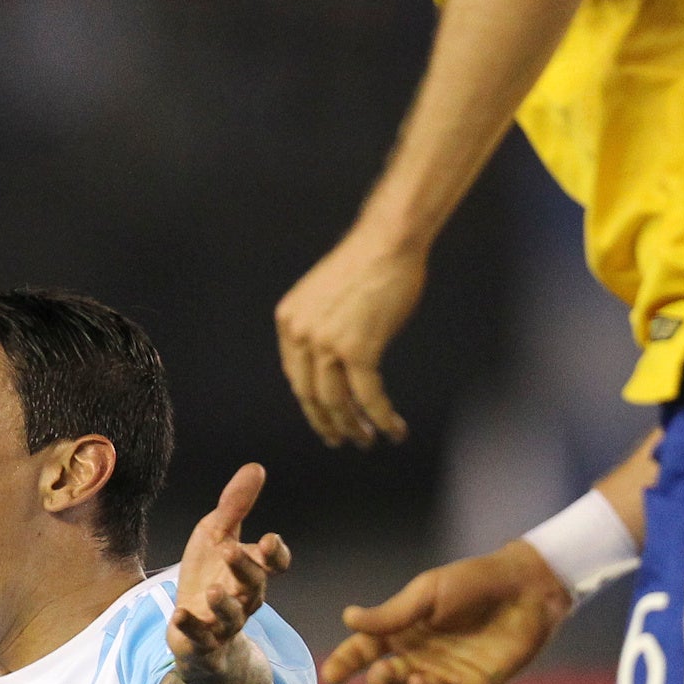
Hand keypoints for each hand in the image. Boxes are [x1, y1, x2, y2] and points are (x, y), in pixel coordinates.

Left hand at [168, 463, 291, 664]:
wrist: (193, 629)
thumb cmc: (209, 576)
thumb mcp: (216, 535)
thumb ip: (234, 506)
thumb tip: (256, 467)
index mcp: (251, 570)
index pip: (274, 564)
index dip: (276, 554)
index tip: (270, 540)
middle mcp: (244, 598)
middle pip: (254, 585)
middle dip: (246, 569)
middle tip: (232, 550)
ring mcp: (223, 623)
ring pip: (232, 617)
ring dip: (224, 604)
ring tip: (212, 590)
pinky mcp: (202, 642)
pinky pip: (200, 638)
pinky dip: (191, 627)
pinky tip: (179, 614)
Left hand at [274, 225, 424, 446]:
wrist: (388, 242)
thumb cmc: (367, 265)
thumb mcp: (326, 298)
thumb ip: (321, 329)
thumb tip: (332, 366)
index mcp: (288, 321)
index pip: (296, 377)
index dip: (313, 404)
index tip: (328, 419)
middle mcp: (301, 334)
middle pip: (311, 395)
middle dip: (329, 424)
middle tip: (344, 440)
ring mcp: (327, 343)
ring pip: (337, 402)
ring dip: (354, 428)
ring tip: (368, 440)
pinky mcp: (357, 349)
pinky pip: (368, 397)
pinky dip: (381, 418)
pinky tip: (394, 430)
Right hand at [320, 539, 569, 683]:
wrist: (526, 588)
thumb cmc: (473, 582)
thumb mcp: (428, 593)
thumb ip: (392, 613)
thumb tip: (348, 618)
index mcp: (403, 631)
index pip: (365, 651)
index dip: (346, 663)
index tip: (332, 676)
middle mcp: (420, 656)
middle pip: (388, 681)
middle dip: (382, 682)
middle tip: (388, 672)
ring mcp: (449, 674)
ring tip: (425, 680)